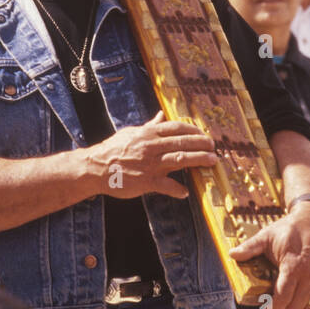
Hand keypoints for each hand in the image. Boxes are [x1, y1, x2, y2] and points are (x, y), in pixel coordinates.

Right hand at [87, 109, 217, 199]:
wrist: (96, 167)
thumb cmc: (113, 149)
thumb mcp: (131, 133)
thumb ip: (149, 126)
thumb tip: (161, 115)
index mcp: (148, 134)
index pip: (176, 128)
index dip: (193, 130)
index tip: (203, 134)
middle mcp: (151, 146)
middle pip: (182, 143)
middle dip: (201, 144)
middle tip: (213, 146)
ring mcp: (149, 164)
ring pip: (179, 160)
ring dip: (198, 160)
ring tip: (211, 161)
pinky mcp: (146, 181)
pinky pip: (166, 185)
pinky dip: (177, 189)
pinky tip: (185, 192)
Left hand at [230, 200, 309, 308]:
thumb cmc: (288, 229)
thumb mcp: (266, 236)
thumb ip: (250, 248)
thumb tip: (231, 255)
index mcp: (293, 265)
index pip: (283, 298)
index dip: (273, 307)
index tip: (266, 308)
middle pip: (296, 306)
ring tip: (289, 308)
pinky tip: (307, 306)